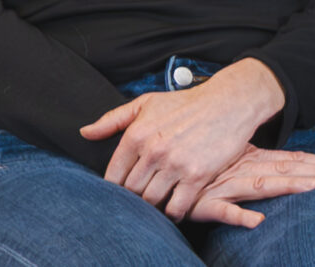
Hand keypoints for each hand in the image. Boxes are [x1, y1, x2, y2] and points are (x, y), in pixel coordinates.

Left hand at [83, 58, 286, 219]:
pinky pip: (176, 207)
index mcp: (136, 134)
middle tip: (142, 199)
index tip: (125, 190)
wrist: (229, 101)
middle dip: (135, 198)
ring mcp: (175, 164)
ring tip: (157, 203)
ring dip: (153, 206)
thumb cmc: (186, 103)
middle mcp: (153, 150)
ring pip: (151, 201)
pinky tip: (175, 207)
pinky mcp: (197, 175)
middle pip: (131, 192)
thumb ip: (113, 119)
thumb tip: (85, 133)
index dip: (117, 187)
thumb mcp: (147, 103)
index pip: (113, 176)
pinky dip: (174, 213)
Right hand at [184, 145, 314, 227]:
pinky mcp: (204, 203)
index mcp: (253, 159)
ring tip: (314, 187)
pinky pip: (223, 211)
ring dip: (288, 186)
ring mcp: (225, 185)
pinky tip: (257, 221)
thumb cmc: (200, 167)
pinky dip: (239, 216)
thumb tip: (288, 168)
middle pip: (288, 169)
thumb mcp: (232, 161)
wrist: (159, 171)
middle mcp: (244, 169)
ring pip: (262, 185)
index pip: (294, 160)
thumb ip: (259, 165)